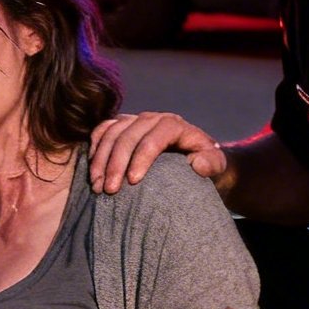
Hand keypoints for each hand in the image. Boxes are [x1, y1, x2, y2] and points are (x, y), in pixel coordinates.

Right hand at [88, 111, 228, 192]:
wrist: (192, 157)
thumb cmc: (204, 163)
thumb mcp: (216, 165)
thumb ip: (212, 164)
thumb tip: (197, 165)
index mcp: (174, 124)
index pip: (154, 138)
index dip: (141, 158)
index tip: (133, 182)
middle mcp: (152, 118)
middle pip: (128, 136)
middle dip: (116, 163)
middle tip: (109, 190)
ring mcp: (134, 119)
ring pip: (111, 133)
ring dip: (100, 159)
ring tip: (97, 185)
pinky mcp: (121, 125)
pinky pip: (102, 130)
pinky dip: (94, 147)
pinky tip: (92, 169)